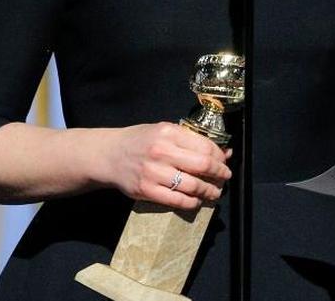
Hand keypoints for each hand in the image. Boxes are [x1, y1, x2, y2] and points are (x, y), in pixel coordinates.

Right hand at [102, 122, 231, 209]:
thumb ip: (191, 140)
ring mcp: (153, 172)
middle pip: (203, 166)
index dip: (220, 156)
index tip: (224, 161)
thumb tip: (225, 152)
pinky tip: (196, 200)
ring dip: (209, 191)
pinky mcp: (146, 190)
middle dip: (220, 174)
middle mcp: (161, 151)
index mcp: (168, 133)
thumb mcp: (164, 131)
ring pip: (193, 186)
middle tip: (224, 177)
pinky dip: (192, 202)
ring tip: (214, 192)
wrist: (109, 155)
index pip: (205, 146)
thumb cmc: (140, 141)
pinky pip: (177, 200)